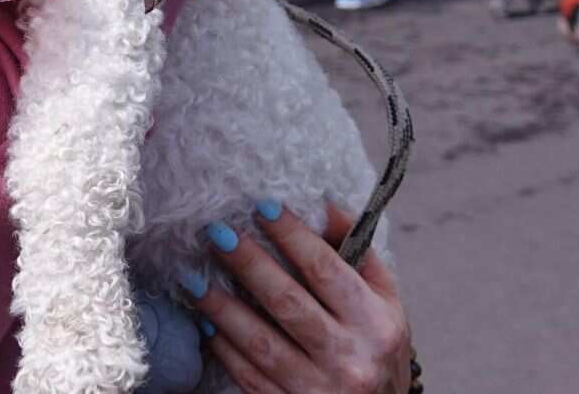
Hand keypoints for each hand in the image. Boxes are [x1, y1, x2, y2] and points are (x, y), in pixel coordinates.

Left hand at [185, 201, 411, 392]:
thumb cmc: (379, 348)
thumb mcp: (385, 300)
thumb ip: (359, 252)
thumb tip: (324, 204)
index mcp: (376, 323)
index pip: (326, 269)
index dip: (292, 235)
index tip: (263, 206)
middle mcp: (350, 357)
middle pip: (287, 302)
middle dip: (248, 264)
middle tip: (217, 233)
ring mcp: (319, 388)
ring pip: (261, 343)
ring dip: (222, 308)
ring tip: (193, 279)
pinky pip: (250, 377)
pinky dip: (225, 349)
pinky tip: (206, 324)